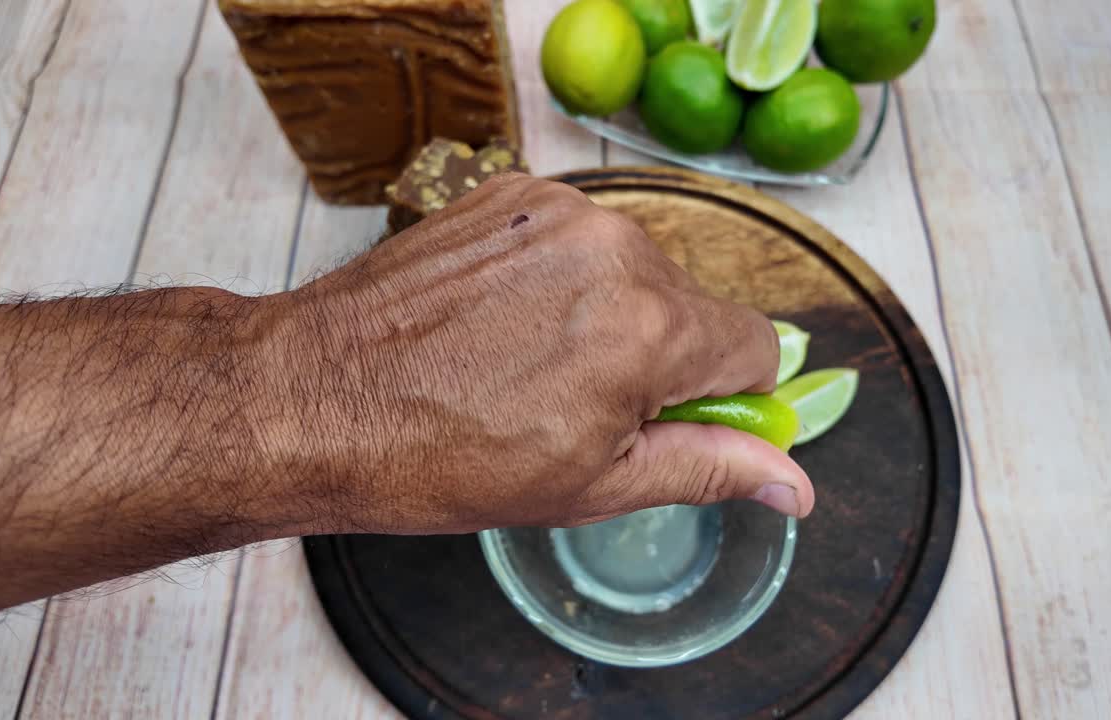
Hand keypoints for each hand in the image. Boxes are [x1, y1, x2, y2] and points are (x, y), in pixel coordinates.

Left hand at [255, 173, 813, 533]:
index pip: (757, 345)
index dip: (726, 396)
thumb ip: (709, 468)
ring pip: (634, 270)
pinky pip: (576, 239)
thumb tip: (797, 482)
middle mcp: (615, 248)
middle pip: (692, 306)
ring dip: (608, 315)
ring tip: (528, 364)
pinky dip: (558, 278)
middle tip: (579, 407)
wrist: (313, 397)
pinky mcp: (510, 192)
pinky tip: (502, 323)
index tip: (676, 422)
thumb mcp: (593, 486)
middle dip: (659, 359)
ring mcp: (557, 212)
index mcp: (649, 327)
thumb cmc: (441, 457)